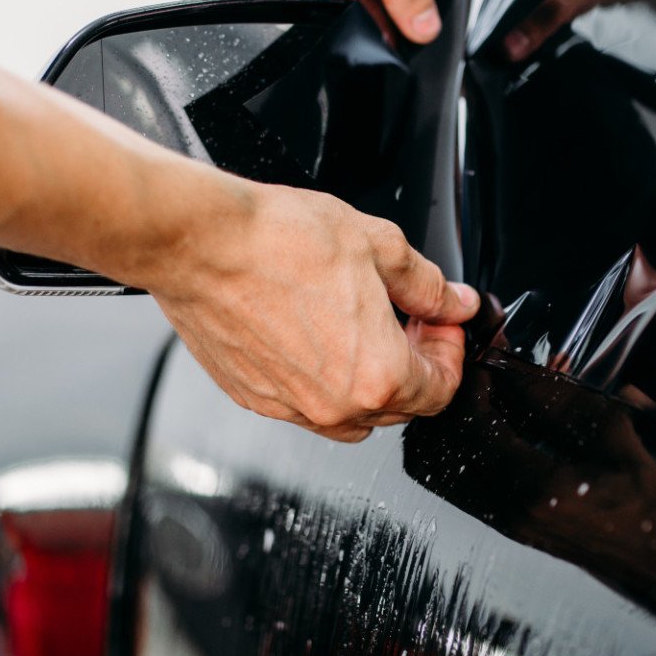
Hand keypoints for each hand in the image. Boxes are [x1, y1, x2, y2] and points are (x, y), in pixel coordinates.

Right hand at [141, 175, 478, 440]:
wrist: (201, 242)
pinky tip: (315, 332)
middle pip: (399, 407)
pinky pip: (303, 404)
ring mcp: (289, 407)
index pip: (441, 390)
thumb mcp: (378, 247)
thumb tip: (454, 303)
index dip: (450, 352)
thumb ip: (427, 286)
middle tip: (406, 315)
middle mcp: (333, 405)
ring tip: (361, 327)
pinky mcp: (253, 397)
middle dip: (414, 362)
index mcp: (377, 375)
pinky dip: (320, 379)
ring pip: (351, 414)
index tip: (440, 321)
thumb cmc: (278, 241)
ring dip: (368, 379)